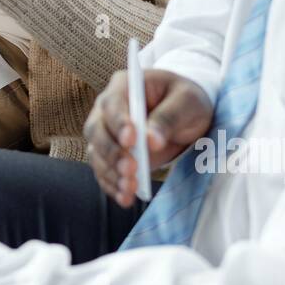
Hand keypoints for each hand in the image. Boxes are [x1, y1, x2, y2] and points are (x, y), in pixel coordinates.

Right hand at [84, 69, 213, 207]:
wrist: (187, 113)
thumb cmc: (186, 100)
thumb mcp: (187, 101)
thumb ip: (169, 117)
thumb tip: (151, 141)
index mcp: (124, 86)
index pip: (112, 104)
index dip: (119, 123)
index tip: (132, 141)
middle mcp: (108, 109)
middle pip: (97, 130)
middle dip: (112, 153)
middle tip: (132, 170)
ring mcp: (107, 133)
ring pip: (97, 154)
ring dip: (111, 173)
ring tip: (130, 190)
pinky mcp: (112, 155)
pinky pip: (104, 171)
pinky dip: (112, 186)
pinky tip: (125, 198)